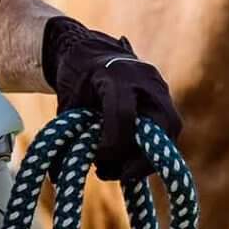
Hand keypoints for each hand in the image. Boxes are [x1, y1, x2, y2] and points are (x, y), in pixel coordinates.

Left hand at [43, 17, 183, 183]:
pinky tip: (127, 160)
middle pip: (162, 125)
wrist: (91, 50)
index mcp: (115, 76)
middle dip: (143, 159)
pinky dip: (151, 149)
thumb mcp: (67, 104)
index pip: (124, 115)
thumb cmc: (77, 78)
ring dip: (149, 157)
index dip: (113, 145)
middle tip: (118, 174)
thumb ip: (68, 136)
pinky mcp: (165, 96)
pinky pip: (168, 129)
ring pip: (170, 129)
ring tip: (116, 170)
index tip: (98, 159)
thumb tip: (58, 177)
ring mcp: (159, 86)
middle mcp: (144, 79)